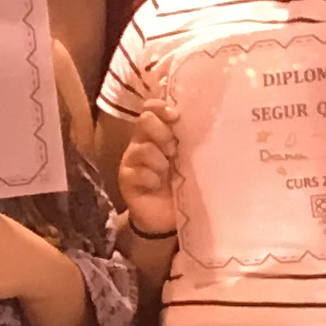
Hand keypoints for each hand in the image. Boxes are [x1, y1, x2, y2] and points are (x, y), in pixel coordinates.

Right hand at [113, 105, 183, 239]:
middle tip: (173, 151)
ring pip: (142, 148)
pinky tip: (156, 185)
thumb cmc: (179, 185)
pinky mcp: (125, 179)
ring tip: (167, 173)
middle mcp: (141, 142)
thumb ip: (187, 142)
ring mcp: (131, 160)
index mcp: (156, 134)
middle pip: (145, 120)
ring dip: (159, 161)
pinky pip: (137, 172)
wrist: (165, 218)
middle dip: (162, 133)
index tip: (176, 118)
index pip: (151, 108)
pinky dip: (151, 178)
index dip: (161, 108)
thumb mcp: (187, 160)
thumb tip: (200, 124)